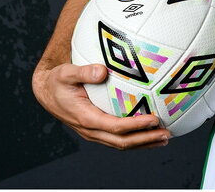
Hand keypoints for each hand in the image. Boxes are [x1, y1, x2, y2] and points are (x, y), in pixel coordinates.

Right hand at [32, 62, 170, 148]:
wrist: (47, 92)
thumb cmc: (58, 80)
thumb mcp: (65, 73)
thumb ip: (83, 72)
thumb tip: (102, 70)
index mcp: (85, 118)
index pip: (114, 127)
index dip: (135, 126)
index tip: (154, 120)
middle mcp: (91, 130)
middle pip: (122, 142)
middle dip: (145, 140)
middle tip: (167, 134)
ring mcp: (94, 132)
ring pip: (121, 144)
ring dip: (144, 143)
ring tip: (165, 138)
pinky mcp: (98, 130)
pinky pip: (119, 138)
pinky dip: (136, 138)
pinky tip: (151, 133)